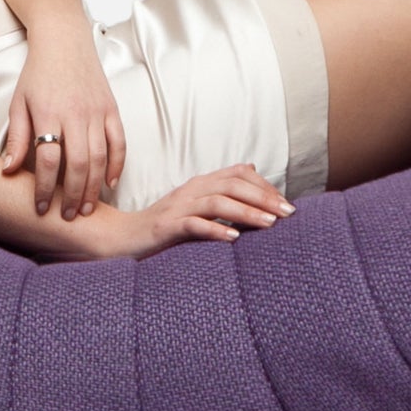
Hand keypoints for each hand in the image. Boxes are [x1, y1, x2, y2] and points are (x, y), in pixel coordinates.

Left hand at [1, 22, 126, 219]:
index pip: (47, 160)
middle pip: (77, 164)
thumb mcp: (18, 103)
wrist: (64, 41)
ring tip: (86, 208)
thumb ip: (17, 138)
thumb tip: (7, 171)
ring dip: (94, 187)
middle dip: (72, 195)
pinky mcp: (111, 108)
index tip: (40, 208)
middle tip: (67, 216)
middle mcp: (75, 114)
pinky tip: (110, 183)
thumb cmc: (37, 74)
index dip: (44, 188)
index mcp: (47, 113)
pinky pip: (119, 142)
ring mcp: (96, 111)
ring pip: (100, 157)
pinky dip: (117, 165)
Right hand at [84, 163, 296, 261]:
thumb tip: (254, 172)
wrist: (123, 237)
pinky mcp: (167, 226)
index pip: (238, 173)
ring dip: (246, 212)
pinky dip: (215, 229)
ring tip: (269, 224)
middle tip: (287, 213)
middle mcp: (191, 190)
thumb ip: (223, 192)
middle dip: (263, 197)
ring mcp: (178, 207)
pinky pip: (193, 225)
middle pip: (232, 184)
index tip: (285, 204)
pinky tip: (233, 238)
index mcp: (201, 184)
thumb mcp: (197, 206)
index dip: (264, 186)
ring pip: (217, 202)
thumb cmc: (165, 226)